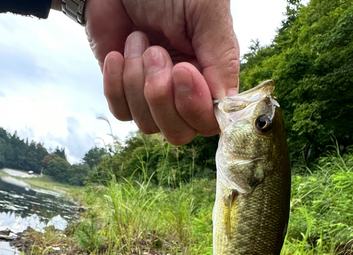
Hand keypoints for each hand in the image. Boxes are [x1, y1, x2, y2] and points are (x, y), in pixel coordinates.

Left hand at [84, 0, 238, 144]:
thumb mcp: (205, 11)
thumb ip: (222, 57)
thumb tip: (226, 103)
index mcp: (210, 77)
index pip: (210, 122)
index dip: (194, 107)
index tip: (182, 70)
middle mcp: (183, 94)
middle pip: (179, 133)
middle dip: (161, 97)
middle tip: (156, 52)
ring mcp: (153, 97)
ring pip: (147, 125)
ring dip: (137, 81)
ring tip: (139, 40)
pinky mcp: (125, 94)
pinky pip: (122, 113)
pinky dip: (116, 84)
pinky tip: (119, 54)